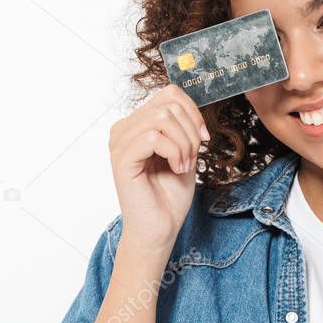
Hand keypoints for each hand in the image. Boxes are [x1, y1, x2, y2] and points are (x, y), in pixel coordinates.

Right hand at [108, 84, 209, 264]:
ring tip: (184, 164)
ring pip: (162, 118)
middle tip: (193, 156)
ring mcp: (120, 142)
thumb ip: (184, 126)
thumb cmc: (170, 194)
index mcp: (137, 124)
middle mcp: (124, 129)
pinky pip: (154, 137)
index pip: (169, 94)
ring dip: (184, 143)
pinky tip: (176, 169)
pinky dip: (175, 152)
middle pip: (168, 104)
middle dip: (191, 130)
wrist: (160, 228)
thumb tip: (193, 107)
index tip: (203, 138)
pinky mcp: (122, 158)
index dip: (193, 111)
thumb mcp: (185, 151)